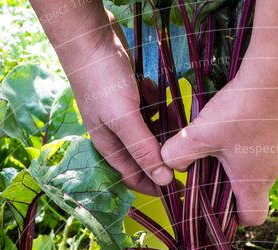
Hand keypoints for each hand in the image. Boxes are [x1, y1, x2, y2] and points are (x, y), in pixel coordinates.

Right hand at [53, 12, 173, 194]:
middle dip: (166, 150)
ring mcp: (123, 115)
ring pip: (153, 130)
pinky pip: (151, 107)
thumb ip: (143, 149)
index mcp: (110, 147)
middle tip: (187, 143)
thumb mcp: (124, 118)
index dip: (157, 185)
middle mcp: (117, 135)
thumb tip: (164, 181)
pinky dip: (156, 101)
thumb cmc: (102, 79)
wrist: (89, 34)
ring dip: (164, 123)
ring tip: (173, 109)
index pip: (136, 178)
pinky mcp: (131, 95)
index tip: (183, 187)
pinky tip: (154, 87)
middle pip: (147, 155)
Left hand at [161, 66, 277, 225]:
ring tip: (225, 137)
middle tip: (212, 165)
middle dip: (232, 184)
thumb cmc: (240, 109)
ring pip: (260, 166)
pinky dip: (254, 139)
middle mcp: (274, 171)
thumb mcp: (199, 134)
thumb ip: (177, 154)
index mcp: (253, 182)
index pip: (252, 218)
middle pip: (253, 190)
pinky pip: (269, 145)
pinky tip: (241, 118)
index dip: (235, 219)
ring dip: (242, 159)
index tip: (219, 206)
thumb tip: (167, 164)